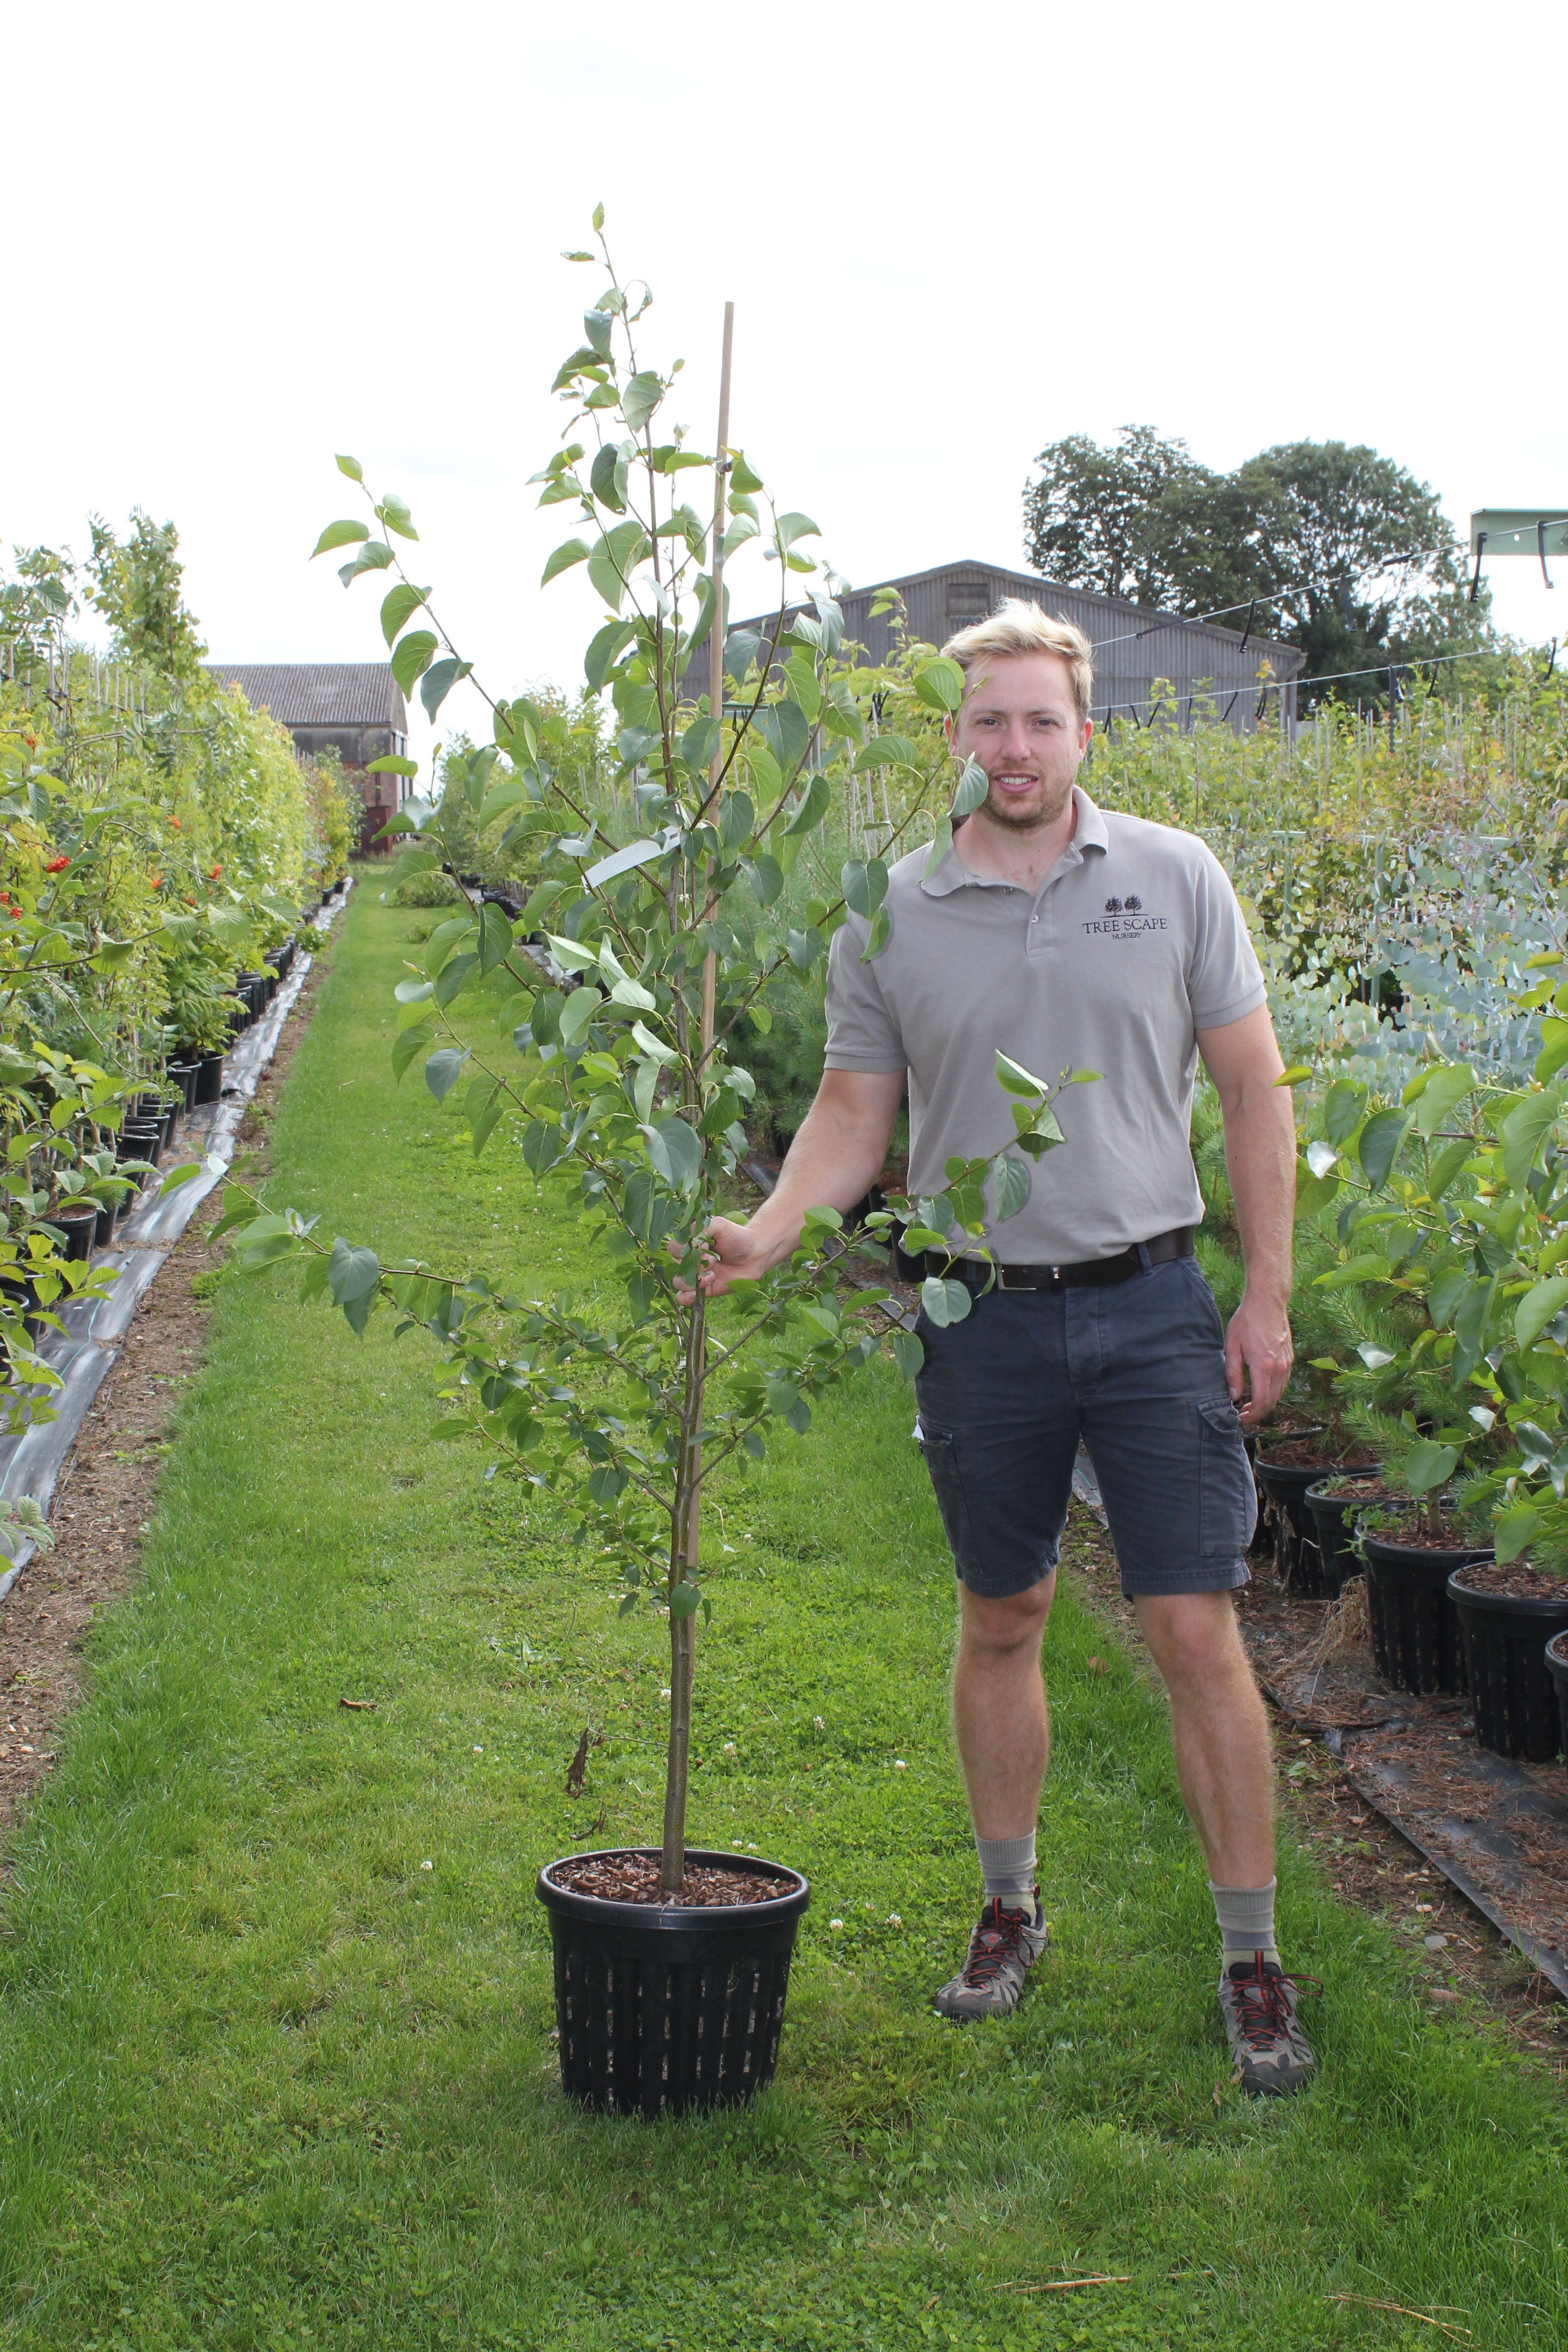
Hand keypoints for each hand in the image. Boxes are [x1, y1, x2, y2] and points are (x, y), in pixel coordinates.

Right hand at [672, 1214, 785, 1303]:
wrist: (754, 1256)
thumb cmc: (736, 1237)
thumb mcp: (719, 1225)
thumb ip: (701, 1228)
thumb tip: (690, 1243)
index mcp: (690, 1243)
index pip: (673, 1248)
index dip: (686, 1249)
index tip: (704, 1246)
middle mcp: (689, 1260)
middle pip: (674, 1266)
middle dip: (694, 1265)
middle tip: (713, 1260)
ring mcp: (694, 1276)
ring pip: (678, 1282)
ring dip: (694, 1280)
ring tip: (713, 1275)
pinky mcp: (702, 1290)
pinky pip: (683, 1298)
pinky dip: (686, 1297)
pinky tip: (698, 1292)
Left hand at [1225, 1290, 1292, 1426]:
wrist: (1267, 1302)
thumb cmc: (1246, 1322)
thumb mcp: (1232, 1346)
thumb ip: (1232, 1373)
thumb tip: (1234, 1396)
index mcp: (1263, 1366)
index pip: (1262, 1402)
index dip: (1252, 1416)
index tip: (1241, 1420)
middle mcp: (1279, 1368)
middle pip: (1272, 1402)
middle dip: (1258, 1414)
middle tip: (1243, 1417)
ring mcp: (1287, 1364)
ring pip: (1279, 1394)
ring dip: (1266, 1404)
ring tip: (1249, 1406)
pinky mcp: (1289, 1359)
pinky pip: (1283, 1383)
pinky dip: (1273, 1392)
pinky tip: (1260, 1391)